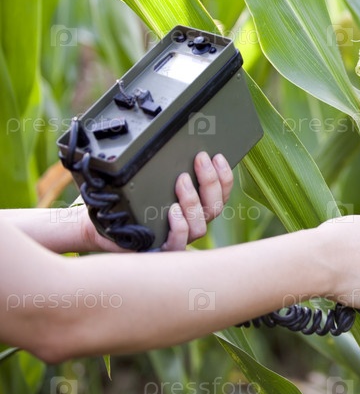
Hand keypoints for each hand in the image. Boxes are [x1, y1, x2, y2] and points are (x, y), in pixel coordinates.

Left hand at [80, 152, 233, 251]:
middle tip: (200, 159)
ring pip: (201, 224)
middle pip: (215, 207)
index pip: (221, 195)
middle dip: (210, 180)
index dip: (224, 176)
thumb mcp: (150, 181)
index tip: (217, 156)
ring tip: (181, 180)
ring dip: (193, 200)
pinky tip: (172, 210)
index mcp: (196, 208)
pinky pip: (179, 242)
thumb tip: (179, 144)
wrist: (100, 225)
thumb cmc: (128, 202)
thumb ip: (167, 170)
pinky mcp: (163, 249)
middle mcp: (192, 224)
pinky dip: (180, 226)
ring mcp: (180, 238)